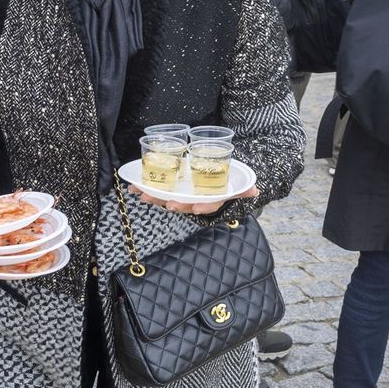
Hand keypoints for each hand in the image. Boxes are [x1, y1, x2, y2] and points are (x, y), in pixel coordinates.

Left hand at [128, 183, 257, 215]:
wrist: (219, 180)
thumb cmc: (227, 184)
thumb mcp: (238, 185)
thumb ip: (245, 188)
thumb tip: (255, 190)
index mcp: (209, 201)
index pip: (206, 206)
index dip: (200, 207)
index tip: (195, 207)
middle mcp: (194, 201)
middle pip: (182, 204)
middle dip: (170, 203)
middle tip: (161, 202)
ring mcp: (182, 196)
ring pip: (166, 198)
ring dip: (153, 197)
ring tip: (141, 194)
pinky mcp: (172, 189)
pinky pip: (158, 190)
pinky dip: (145, 187)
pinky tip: (132, 186)